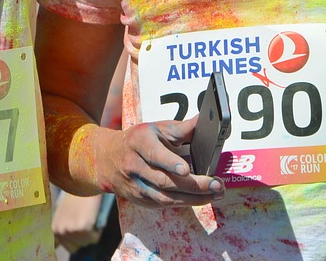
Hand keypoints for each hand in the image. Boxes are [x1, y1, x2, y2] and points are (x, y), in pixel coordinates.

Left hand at [52, 192, 104, 252]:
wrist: (85, 182)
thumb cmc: (77, 197)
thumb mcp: (65, 214)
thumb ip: (65, 227)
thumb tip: (71, 242)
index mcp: (55, 229)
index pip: (69, 247)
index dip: (79, 238)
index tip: (82, 225)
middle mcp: (60, 231)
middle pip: (78, 247)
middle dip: (85, 236)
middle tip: (86, 219)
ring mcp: (71, 230)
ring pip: (87, 242)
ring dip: (91, 232)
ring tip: (89, 216)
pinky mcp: (83, 227)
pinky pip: (94, 238)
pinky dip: (97, 230)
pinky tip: (93, 216)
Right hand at [95, 117, 223, 207]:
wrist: (107, 158)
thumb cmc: (139, 140)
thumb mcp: (157, 129)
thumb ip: (182, 128)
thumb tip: (206, 120)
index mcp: (139, 142)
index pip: (154, 154)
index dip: (169, 162)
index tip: (187, 169)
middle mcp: (134, 166)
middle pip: (164, 181)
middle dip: (193, 185)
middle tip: (217, 185)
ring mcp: (135, 186)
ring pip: (164, 198)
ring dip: (193, 199)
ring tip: (216, 194)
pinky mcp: (140, 200)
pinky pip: (164, 205)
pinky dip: (184, 203)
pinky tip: (202, 199)